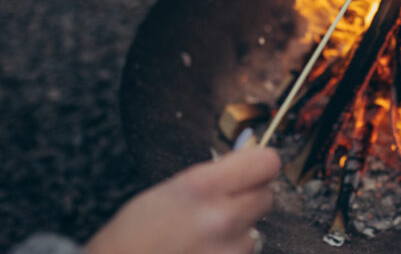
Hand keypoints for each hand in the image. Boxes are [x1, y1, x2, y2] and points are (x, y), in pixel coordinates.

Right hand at [86, 146, 280, 253]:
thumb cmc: (132, 236)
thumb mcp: (171, 190)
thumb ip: (213, 175)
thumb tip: (248, 156)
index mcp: (203, 187)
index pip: (265, 163)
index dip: (260, 163)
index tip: (255, 165)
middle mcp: (222, 218)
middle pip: (267, 196)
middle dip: (251, 196)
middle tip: (227, 202)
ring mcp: (229, 250)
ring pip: (256, 230)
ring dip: (239, 230)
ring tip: (205, 235)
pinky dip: (229, 251)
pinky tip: (204, 251)